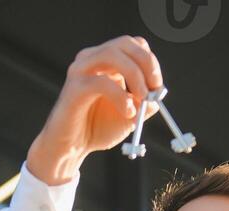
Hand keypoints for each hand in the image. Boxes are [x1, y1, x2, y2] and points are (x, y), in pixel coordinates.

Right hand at [26, 35, 162, 184]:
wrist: (71, 149)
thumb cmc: (97, 129)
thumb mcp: (130, 115)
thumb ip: (145, 103)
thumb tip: (157, 95)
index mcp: (105, 62)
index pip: (133, 45)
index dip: (149, 61)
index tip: (157, 85)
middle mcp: (91, 59)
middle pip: (124, 43)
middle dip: (146, 62)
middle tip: (155, 87)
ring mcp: (80, 70)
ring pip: (112, 55)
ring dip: (135, 75)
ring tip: (142, 99)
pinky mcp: (74, 87)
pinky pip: (102, 82)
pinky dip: (121, 96)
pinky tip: (127, 112)